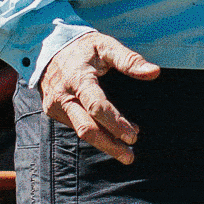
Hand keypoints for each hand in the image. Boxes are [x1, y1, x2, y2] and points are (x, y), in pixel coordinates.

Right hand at [37, 30, 161, 162]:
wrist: (49, 47)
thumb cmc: (83, 48)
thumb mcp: (106, 46)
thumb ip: (129, 60)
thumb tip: (154, 72)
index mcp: (77, 78)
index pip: (97, 106)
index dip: (115, 122)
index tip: (133, 135)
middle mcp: (63, 96)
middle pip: (86, 129)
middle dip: (109, 145)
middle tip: (130, 156)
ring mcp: (55, 106)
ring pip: (81, 132)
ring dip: (105, 143)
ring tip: (126, 151)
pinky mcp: (53, 112)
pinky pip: (76, 127)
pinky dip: (96, 132)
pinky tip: (112, 135)